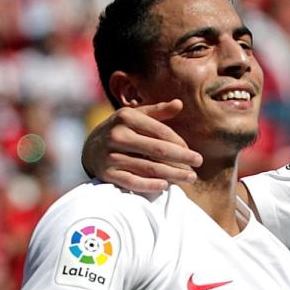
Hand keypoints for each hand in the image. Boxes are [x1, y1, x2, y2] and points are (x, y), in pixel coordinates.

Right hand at [82, 100, 203, 191]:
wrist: (90, 148)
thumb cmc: (121, 130)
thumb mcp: (135, 116)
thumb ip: (157, 111)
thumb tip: (179, 104)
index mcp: (126, 117)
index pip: (161, 132)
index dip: (180, 143)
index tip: (192, 152)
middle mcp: (117, 135)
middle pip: (158, 150)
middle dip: (182, 158)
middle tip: (199, 164)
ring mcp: (111, 156)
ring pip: (149, 168)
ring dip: (173, 174)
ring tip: (189, 178)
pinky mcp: (107, 174)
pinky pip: (133, 182)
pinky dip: (150, 185)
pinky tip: (166, 186)